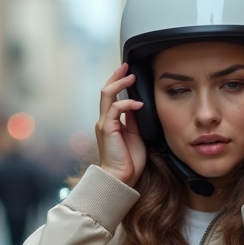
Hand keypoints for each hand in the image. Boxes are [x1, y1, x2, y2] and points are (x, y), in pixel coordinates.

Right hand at [95, 63, 146, 186]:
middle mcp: (104, 120)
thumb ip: (134, 120)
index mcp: (110, 122)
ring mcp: (104, 124)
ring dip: (120, 84)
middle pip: (106, 91)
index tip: (128, 72)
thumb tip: (139, 105)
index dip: (118, 83)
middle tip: (127, 66)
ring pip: (107, 95)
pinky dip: (127, 103)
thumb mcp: (136, 135)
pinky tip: (139, 104)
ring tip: (131, 77)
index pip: (112, 97)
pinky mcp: (107, 129)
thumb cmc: (128, 161)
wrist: (121, 178)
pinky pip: (115, 109)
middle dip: (116, 77)